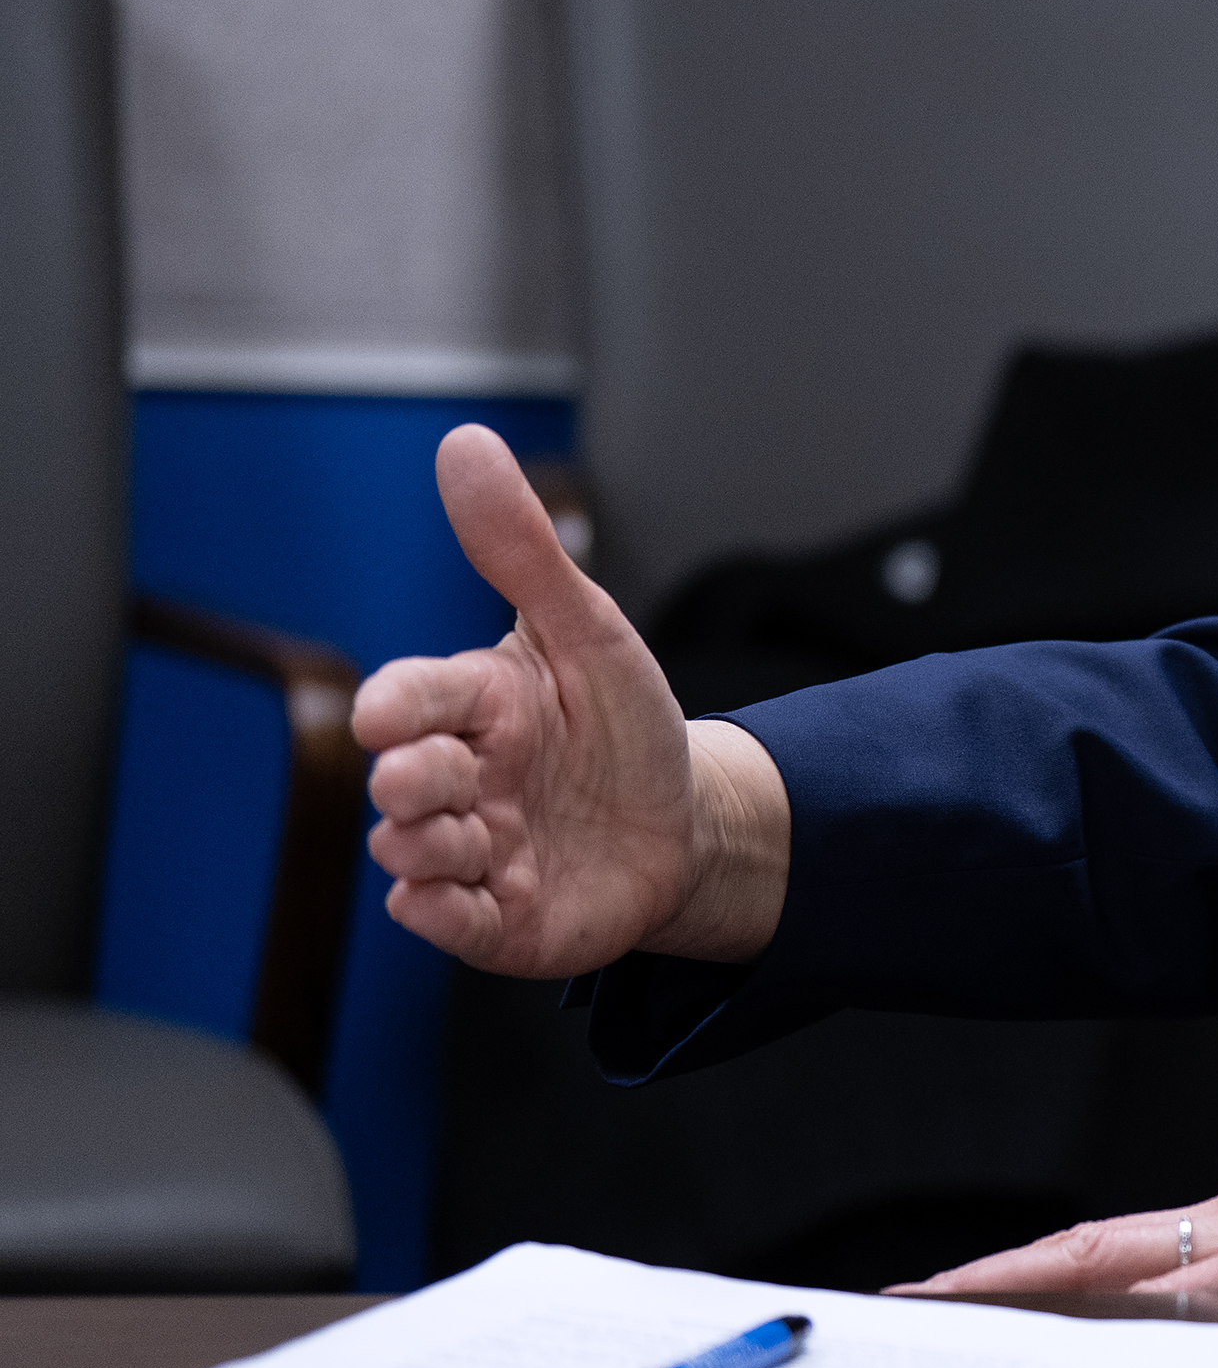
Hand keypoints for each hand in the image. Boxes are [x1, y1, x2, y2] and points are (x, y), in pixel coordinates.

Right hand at [355, 424, 788, 976]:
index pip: (412, 697)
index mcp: (474, 706)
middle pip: (403, 780)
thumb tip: (465, 445)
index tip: (382, 714)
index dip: (396, 706)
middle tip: (439, 775)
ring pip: (412, 853)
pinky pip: (448, 922)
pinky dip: (442, 913)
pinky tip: (454, 896)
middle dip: (411, 779)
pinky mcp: (498, 917)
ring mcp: (473, 851)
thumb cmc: (626, 726)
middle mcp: (459, 779)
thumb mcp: (589, 631)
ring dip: (426, 845)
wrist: (686, 825)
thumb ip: (524, 550)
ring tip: (470, 835)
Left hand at [892, 1089, 1217, 1303]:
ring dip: (1030, 1271)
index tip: (967, 1296)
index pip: (1136, 1257)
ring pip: (1117, 1245)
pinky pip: (1179, 1263)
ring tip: (946, 1295)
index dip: (1047, 1276)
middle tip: (911, 1297)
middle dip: (1002, 1274)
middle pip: (1099, 1246)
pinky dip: (1102, 1274)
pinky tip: (1060, 1291)